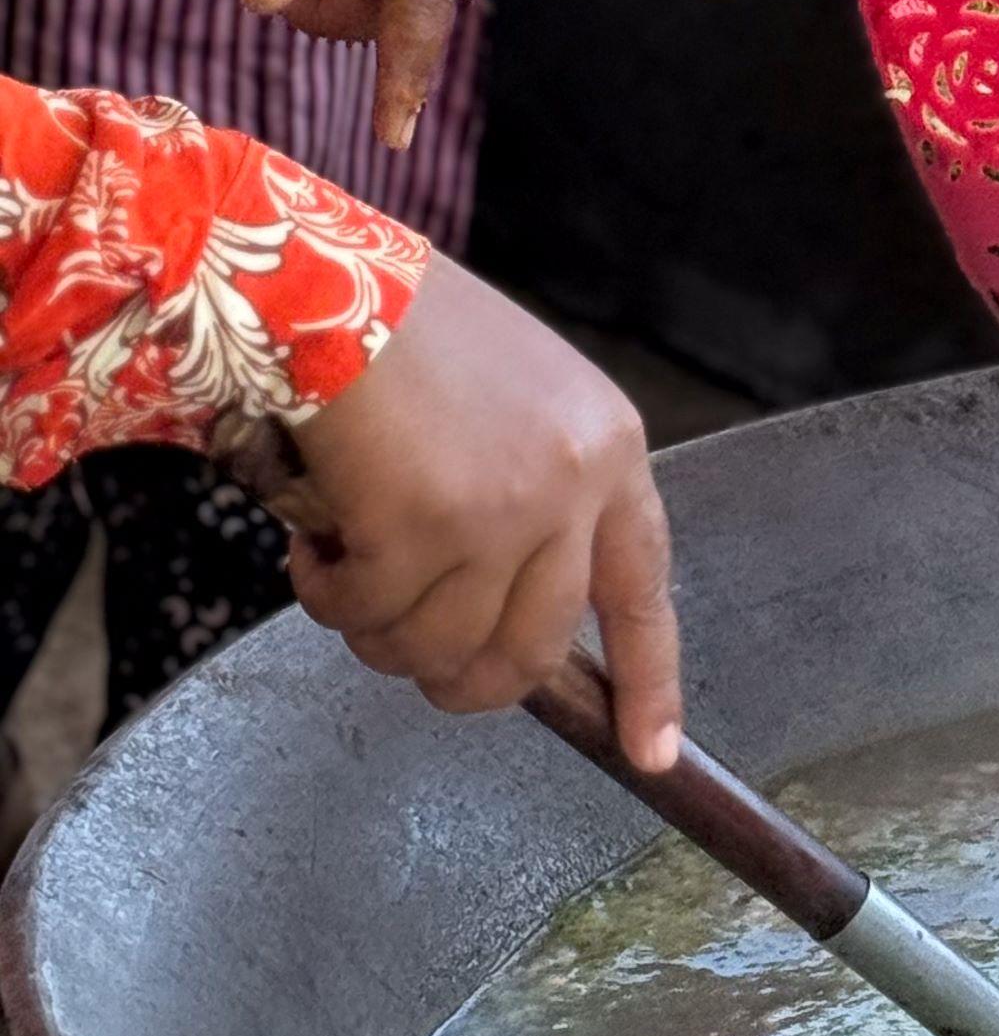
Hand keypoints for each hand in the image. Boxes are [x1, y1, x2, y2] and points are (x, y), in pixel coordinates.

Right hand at [285, 257, 680, 766]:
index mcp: (610, 448)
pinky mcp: (427, 529)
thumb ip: (534, 501)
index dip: (647, 678)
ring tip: (344, 556)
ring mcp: (507, 510)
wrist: (330, 283)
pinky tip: (312, 535)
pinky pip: (367, 618)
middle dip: (455, 677)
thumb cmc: (411, 338)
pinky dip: (324, 594)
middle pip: (529, 655)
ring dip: (374, 628)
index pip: (642, 586)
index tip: (650, 752)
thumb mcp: (520, 405)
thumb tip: (508, 619)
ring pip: (438, 651)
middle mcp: (575, 483)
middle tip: (397, 632)